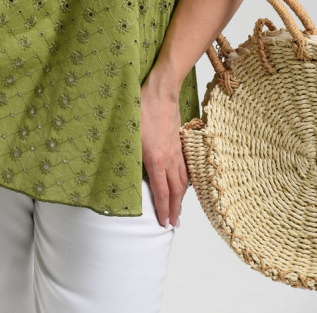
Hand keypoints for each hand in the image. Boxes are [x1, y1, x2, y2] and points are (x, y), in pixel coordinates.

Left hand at [140, 77, 188, 227]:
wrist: (161, 93)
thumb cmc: (142, 110)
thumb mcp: (130, 135)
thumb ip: (132, 156)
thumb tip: (130, 173)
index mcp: (155, 159)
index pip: (161, 192)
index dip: (163, 210)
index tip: (164, 223)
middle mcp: (169, 158)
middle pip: (175, 190)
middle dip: (175, 209)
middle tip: (174, 223)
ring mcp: (176, 150)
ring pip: (183, 179)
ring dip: (181, 197)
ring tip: (179, 208)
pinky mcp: (179, 142)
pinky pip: (185, 167)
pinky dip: (186, 180)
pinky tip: (184, 183)